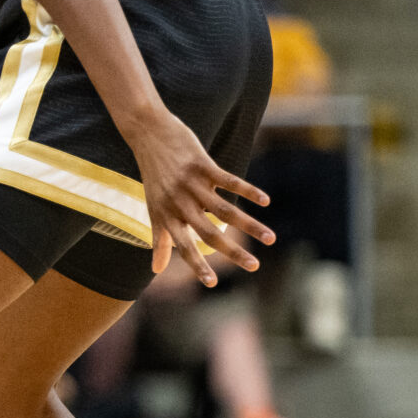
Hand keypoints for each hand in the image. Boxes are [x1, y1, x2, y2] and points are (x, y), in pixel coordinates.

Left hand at [125, 113, 274, 286]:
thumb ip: (159, 239)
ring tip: (270, 239)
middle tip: (254, 267)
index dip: (196, 265)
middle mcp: (178, 202)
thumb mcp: (152, 207)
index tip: (212, 284)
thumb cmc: (153, 174)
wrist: (147, 133)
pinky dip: (248, 190)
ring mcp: (191, 184)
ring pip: (224, 210)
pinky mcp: (202, 165)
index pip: (183, 246)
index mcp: (167, 215)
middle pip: (209, 232)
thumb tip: (156, 271)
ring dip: (249, 225)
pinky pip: (229, 180)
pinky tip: (266, 201)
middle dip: (232, 252)